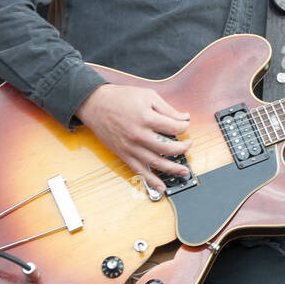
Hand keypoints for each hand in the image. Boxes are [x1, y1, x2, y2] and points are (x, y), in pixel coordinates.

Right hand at [75, 84, 192, 194]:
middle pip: (168, 148)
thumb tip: (184, 118)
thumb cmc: (120, 98)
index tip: (185, 125)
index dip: (184, 126)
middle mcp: (139, 135)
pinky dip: (151, 180)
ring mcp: (131, 147)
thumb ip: (167, 109)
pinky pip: (139, 171)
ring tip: (184, 172)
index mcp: (147, 118)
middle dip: (183, 148)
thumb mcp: (148, 96)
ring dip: (173, 169)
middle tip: (189, 145)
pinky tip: (162, 187)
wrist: (95, 104)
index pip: (174, 128)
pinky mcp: (124, 154)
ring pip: (156, 162)